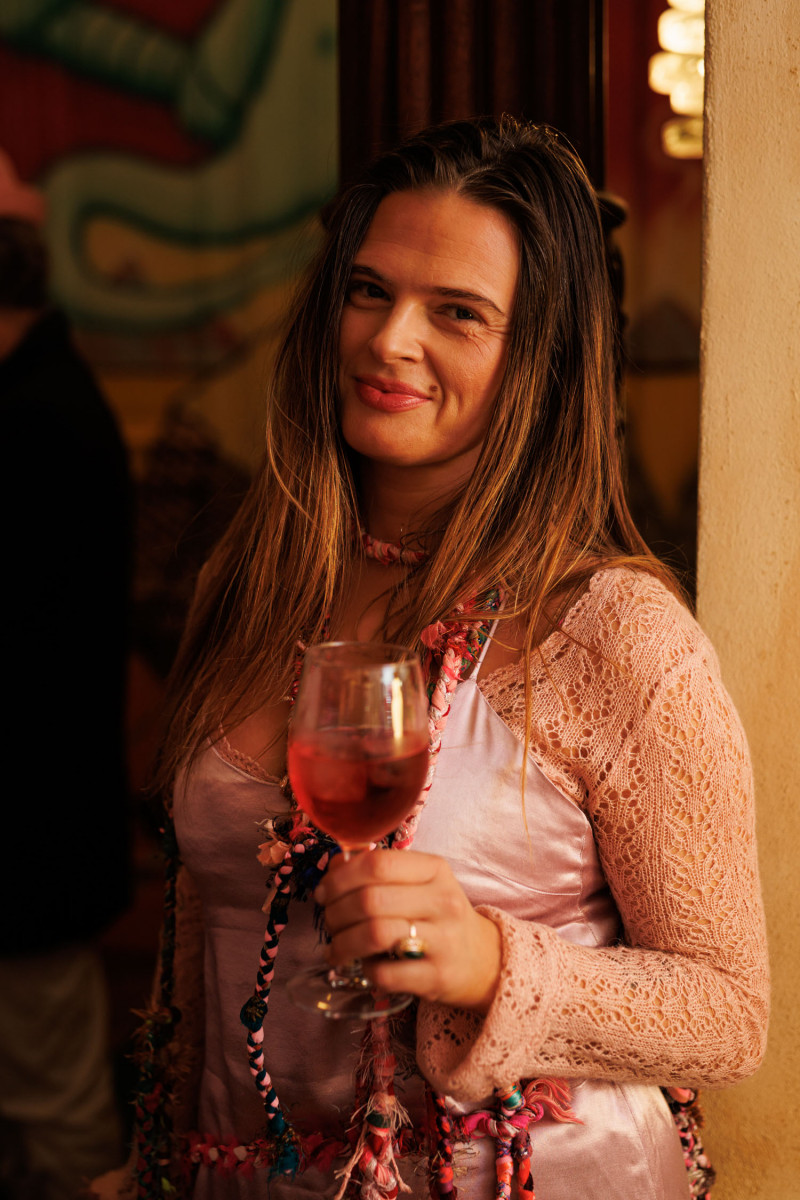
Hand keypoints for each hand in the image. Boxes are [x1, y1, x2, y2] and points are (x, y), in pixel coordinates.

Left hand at [314, 849, 501, 1012]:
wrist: (483, 960)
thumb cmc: (439, 916)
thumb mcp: (418, 884)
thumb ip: (377, 871)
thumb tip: (334, 867)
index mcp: (435, 869)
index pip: (378, 863)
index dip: (341, 878)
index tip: (324, 893)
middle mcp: (442, 900)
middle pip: (370, 899)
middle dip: (336, 913)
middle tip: (330, 923)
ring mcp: (443, 940)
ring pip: (375, 934)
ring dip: (343, 943)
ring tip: (336, 949)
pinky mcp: (437, 977)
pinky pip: (385, 973)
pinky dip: (366, 970)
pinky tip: (365, 967)